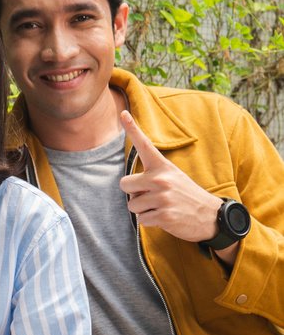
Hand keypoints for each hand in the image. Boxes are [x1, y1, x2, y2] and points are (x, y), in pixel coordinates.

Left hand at [119, 111, 222, 242]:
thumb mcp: (174, 177)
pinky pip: (141, 219)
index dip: (132, 129)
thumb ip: (152, 176)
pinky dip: (150, 221)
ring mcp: (163, 197)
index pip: (144, 145)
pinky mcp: (164, 215)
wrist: (211, 216)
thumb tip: (128, 185)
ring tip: (161, 207)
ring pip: (132, 205)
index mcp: (163, 167)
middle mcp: (161, 179)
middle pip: (124, 184)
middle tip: (151, 196)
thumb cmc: (186, 196)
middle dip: (133, 193)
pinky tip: (165, 217)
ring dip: (142, 209)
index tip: (123, 112)